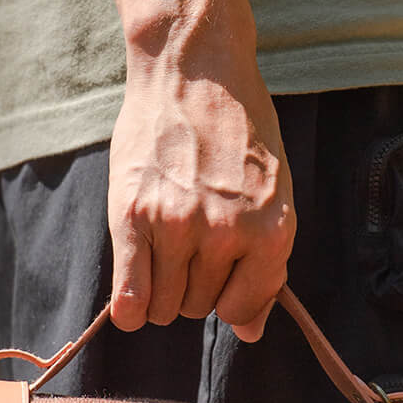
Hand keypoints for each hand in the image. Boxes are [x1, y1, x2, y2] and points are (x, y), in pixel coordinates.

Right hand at [108, 40, 294, 342]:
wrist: (194, 71)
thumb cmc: (238, 131)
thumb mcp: (273, 193)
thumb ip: (264, 264)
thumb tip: (251, 331)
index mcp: (271, 231)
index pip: (243, 308)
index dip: (228, 296)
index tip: (219, 273)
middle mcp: (227, 233)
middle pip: (199, 306)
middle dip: (193, 286)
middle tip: (188, 243)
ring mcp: (179, 225)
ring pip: (164, 305)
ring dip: (161, 290)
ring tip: (164, 249)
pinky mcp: (135, 215)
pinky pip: (130, 296)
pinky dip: (129, 310)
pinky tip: (130, 303)